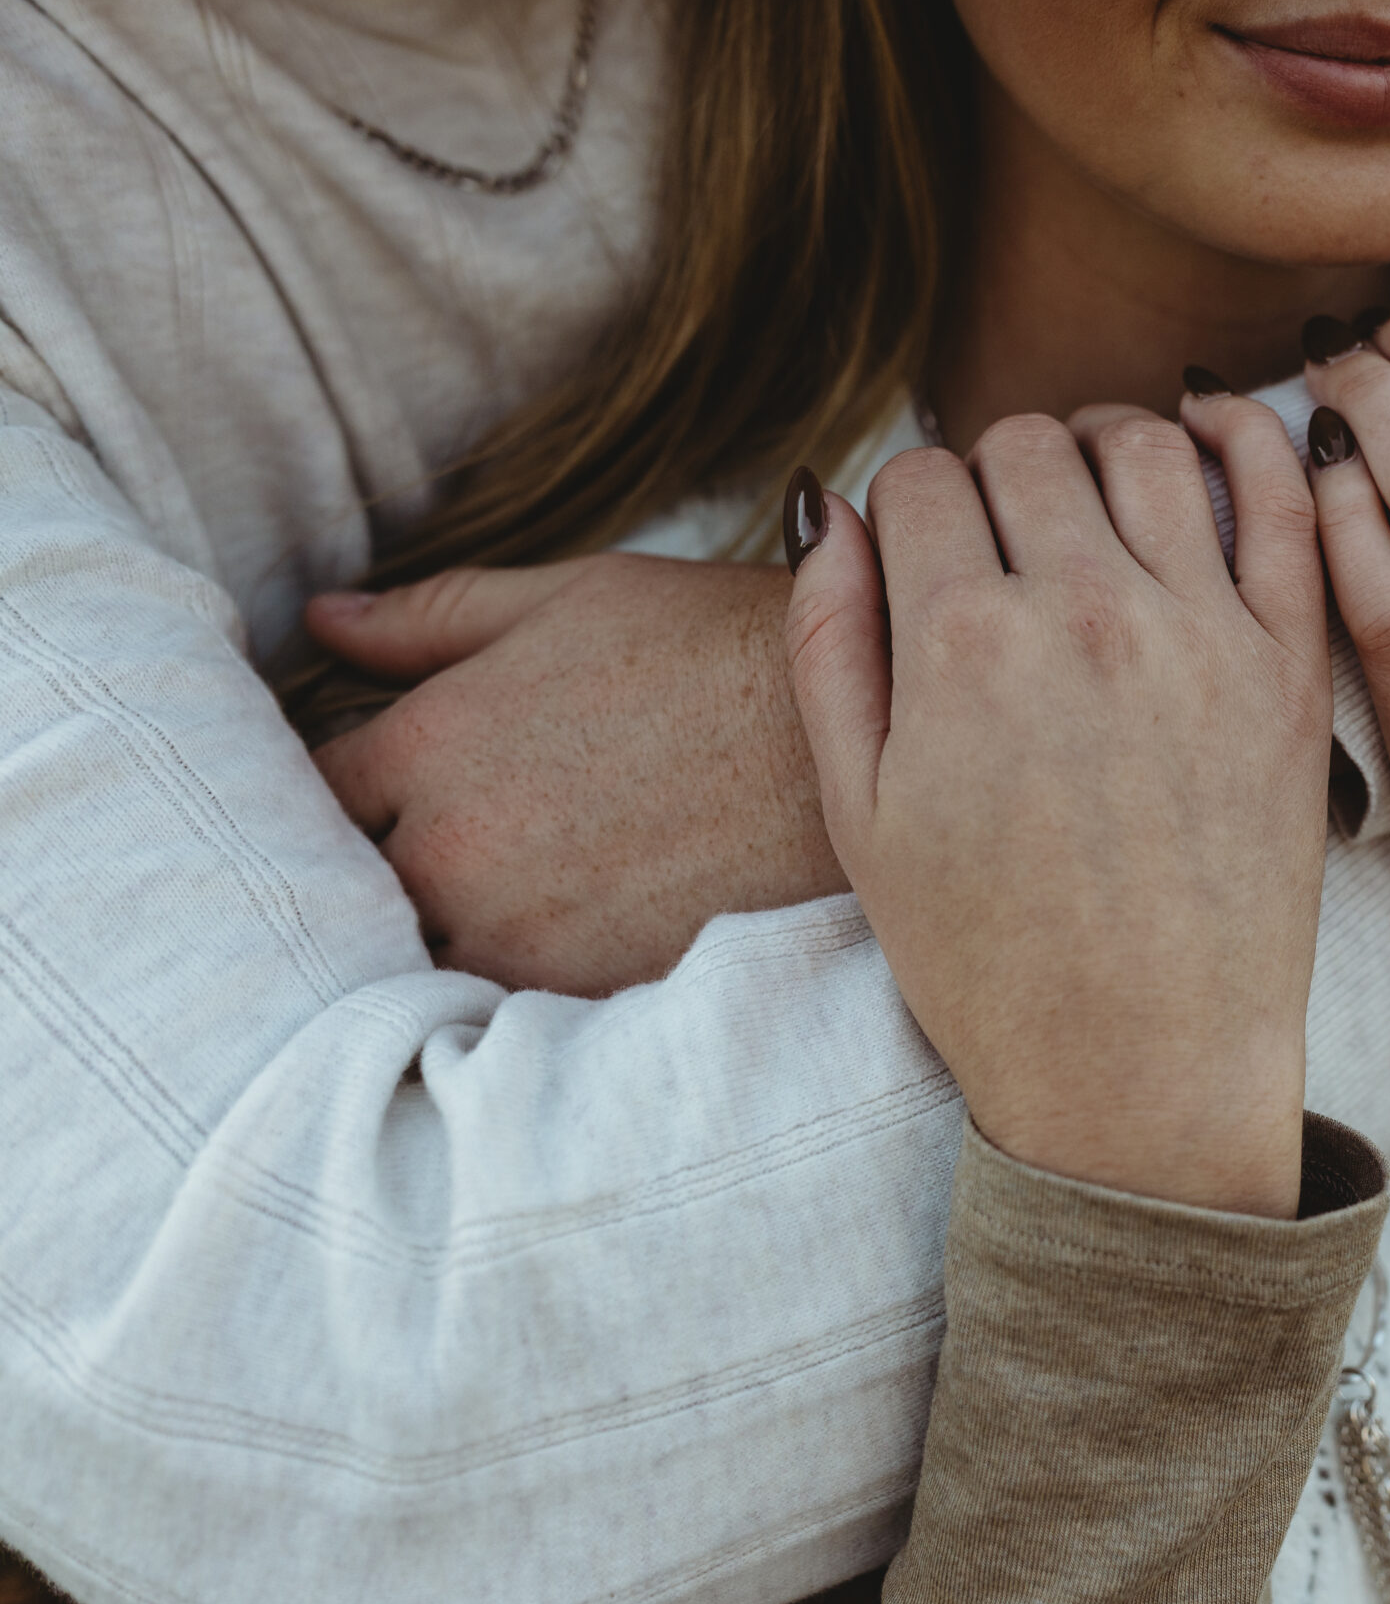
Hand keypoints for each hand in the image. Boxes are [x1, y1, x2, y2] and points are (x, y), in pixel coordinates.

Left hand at [306, 555, 841, 995]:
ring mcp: (517, 931)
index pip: (317, 791)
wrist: (857, 739)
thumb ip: (435, 617)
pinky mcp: (586, 993)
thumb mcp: (575, 596)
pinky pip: (508, 1007)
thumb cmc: (723, 648)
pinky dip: (519, 984)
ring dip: (447, 937)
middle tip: (465, 853)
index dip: (349, 794)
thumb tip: (321, 620)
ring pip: (424, 958)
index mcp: (432, 737)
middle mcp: (452, 844)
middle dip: (390, 871)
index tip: (391, 795)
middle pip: (357, 890)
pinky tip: (570, 945)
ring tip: (518, 905)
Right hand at [785, 399, 1332, 1217]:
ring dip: (1103, 446)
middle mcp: (1084, 613)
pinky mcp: (1292, 665)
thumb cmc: (988, 959)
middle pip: (1025, 446)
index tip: (925, 554)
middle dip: (995, 472)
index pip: (918, 479)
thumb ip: (827, 642)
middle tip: (1004, 536)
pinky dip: (1248, 435)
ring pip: (1145, 443)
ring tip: (1091, 495)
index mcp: (960, 645)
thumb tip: (827, 505)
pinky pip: (1285, 494)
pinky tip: (1214, 431)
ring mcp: (1202, 632)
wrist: (1142, 1070)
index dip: (908, 507)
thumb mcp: (859, 813)